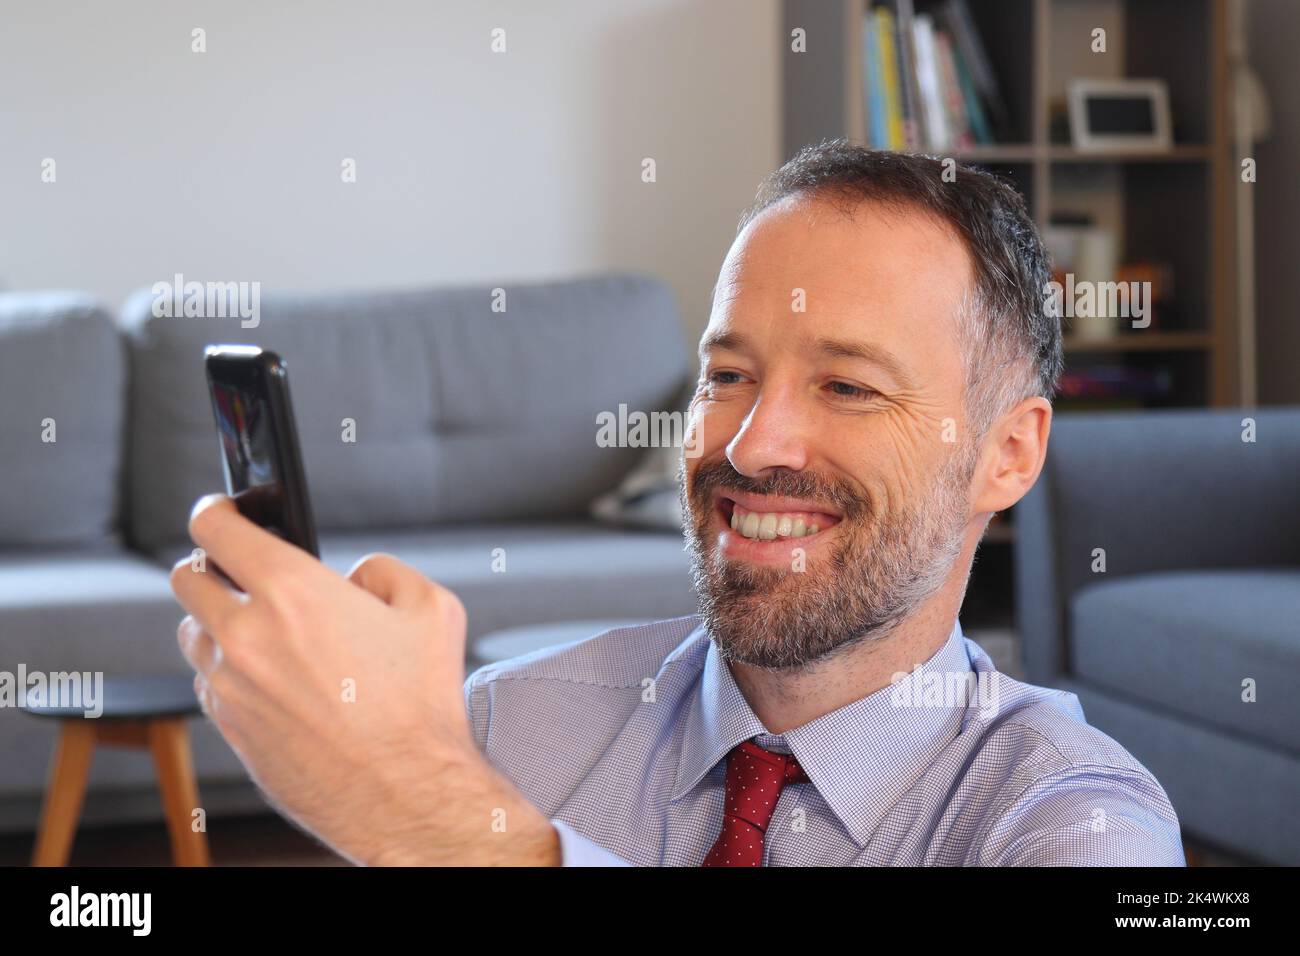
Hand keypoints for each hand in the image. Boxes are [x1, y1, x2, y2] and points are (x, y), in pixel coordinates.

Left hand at [169, 494, 559, 865]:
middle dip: (209, 566)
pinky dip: (227, 672)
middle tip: (237, 571)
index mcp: (293, 592)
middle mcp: (247, 635)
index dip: (214, 511)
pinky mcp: (228, 729)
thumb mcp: (432, 607)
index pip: (215, 530)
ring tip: (259, 631)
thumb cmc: (421, 704)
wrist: (406, 792)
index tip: (219, 511)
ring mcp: (230, 686)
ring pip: (192, 634)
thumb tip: (353, 577)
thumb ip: (383, 570)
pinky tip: (271, 680)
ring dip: (216, 622)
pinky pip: (208, 684)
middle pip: (186, 579)